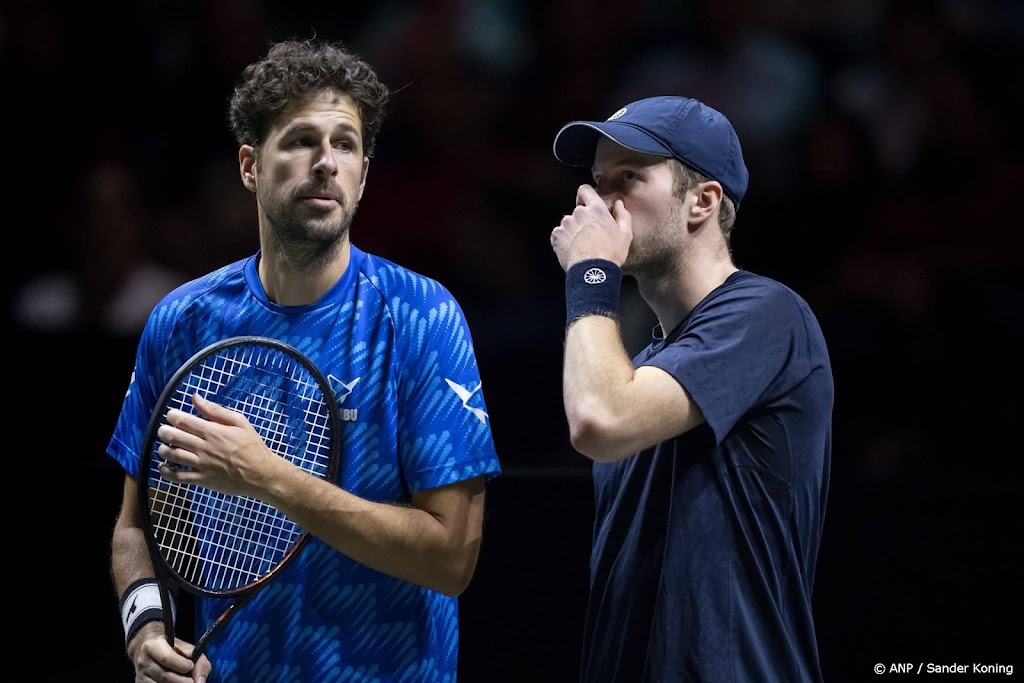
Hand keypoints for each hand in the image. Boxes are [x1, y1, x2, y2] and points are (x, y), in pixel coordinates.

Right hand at [129, 622, 211, 681]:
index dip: (181, 664)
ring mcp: (140, 674)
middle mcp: (143, 661)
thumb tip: (200, 681)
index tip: (191, 666)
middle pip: (164, 675)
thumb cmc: (172, 648)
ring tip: (186, 681)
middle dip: (182, 681)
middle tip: (193, 681)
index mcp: (153, 646)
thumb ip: (199, 661)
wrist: (149, 649)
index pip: (166, 658)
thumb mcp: (186, 648)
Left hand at [156, 394, 276, 498]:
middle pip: (174, 436)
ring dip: (163, 449)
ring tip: (165, 446)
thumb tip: (196, 397)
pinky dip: (166, 472)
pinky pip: (177, 477)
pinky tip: (163, 466)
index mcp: (213, 431)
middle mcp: (204, 447)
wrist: (262, 474)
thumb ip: (216, 410)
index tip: (172, 416)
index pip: (183, 421)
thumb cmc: (252, 446)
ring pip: (172, 455)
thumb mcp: (240, 422)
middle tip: (164, 430)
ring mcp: (201, 465)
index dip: (172, 416)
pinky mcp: (201, 480)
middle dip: (164, 431)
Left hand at [550, 184, 631, 271]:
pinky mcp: (557, 235)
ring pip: (568, 223)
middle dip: (582, 219)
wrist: (593, 272)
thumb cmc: (610, 254)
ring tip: (582, 245)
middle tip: (590, 234)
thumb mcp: (625, 234)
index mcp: (596, 209)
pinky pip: (559, 234)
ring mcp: (566, 224)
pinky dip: (564, 240)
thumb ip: (622, 215)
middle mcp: (579, 213)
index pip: (585, 190)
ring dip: (573, 230)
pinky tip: (573, 249)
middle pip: (578, 210)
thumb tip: (619, 204)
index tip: (587, 203)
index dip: (586, 195)